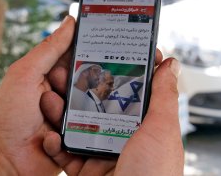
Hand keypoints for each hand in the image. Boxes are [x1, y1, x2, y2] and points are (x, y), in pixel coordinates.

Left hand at [0, 16, 75, 174]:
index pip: (76, 59)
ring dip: (64, 115)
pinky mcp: (77, 136)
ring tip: (46, 123)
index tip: (83, 62)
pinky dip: (66, 133)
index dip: (81, 59)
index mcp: (51, 76)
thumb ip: (49, 49)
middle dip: (71, 92)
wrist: (6, 159)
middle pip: (87, 84)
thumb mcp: (25, 75)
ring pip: (89, 108)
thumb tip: (69, 22)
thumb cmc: (9, 116)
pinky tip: (49, 138)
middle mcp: (63, 95)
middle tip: (50, 100)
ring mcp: (71, 116)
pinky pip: (87, 130)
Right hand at [42, 50, 183, 174]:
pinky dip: (55, 145)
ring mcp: (103, 155)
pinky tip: (50, 135)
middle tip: (68, 72)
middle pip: (99, 108)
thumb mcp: (161, 130)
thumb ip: (163, 96)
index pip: (130, 93)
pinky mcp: (85, 170)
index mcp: (144, 128)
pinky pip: (67, 153)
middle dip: (83, 90)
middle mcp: (123, 140)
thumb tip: (170, 64)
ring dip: (62, 113)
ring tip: (51, 97)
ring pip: (79, 127)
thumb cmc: (154, 175)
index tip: (105, 55)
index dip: (118, 74)